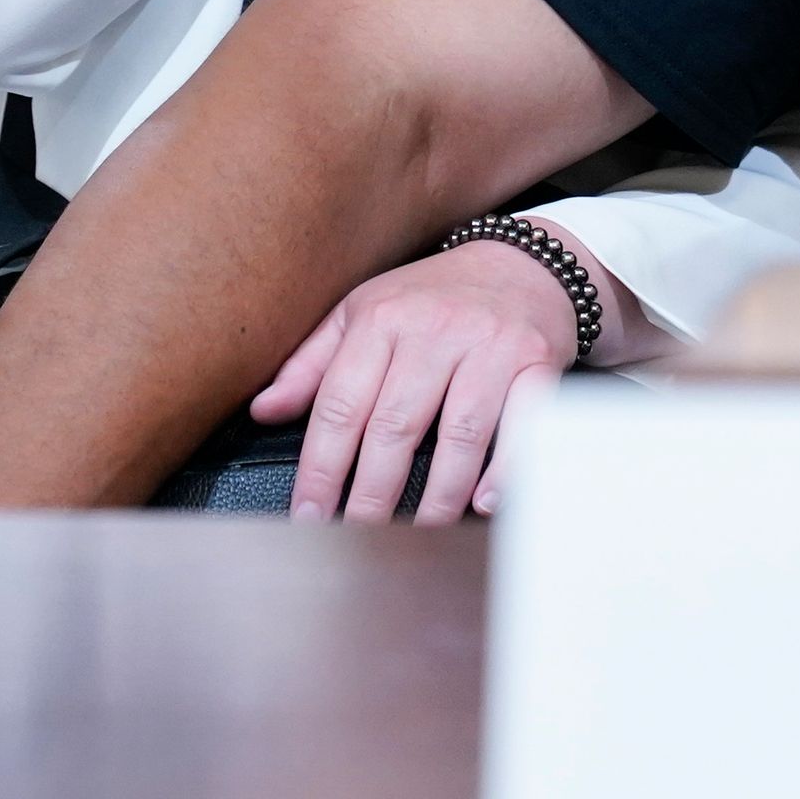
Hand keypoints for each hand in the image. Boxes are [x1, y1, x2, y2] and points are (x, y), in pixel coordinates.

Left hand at [253, 233, 586, 525]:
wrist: (520, 263)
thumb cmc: (433, 297)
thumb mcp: (363, 311)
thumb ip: (312, 363)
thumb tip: (264, 410)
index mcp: (383, 318)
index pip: (341, 405)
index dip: (321, 468)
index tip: (309, 513)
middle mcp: (435, 329)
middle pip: (395, 425)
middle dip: (372, 493)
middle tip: (358, 537)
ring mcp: (490, 346)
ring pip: (458, 432)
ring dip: (437, 495)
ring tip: (418, 533)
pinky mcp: (536, 362)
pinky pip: (522, 423)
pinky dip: (505, 467)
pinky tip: (485, 500)